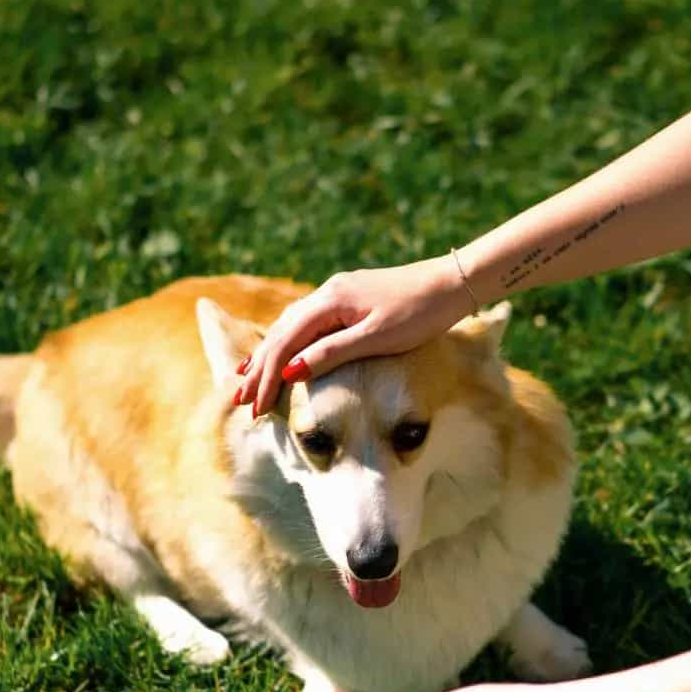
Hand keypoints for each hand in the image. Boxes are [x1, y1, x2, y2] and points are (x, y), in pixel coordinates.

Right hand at [238, 255, 475, 415]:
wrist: (451, 283)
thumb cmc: (420, 314)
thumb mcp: (376, 338)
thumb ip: (332, 353)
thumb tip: (290, 371)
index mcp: (329, 302)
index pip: (284, 344)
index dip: (266, 378)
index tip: (255, 408)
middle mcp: (326, 293)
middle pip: (281, 334)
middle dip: (259, 369)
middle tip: (240, 400)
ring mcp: (337, 294)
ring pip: (291, 326)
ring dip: (269, 354)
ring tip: (249, 378)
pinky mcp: (350, 298)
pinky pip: (308, 322)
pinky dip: (289, 341)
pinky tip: (284, 351)